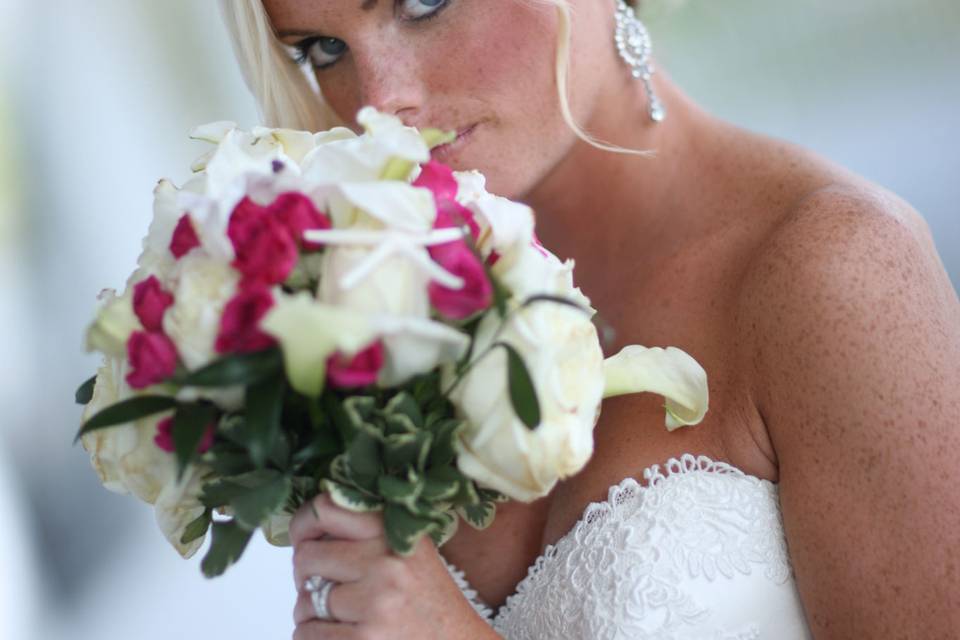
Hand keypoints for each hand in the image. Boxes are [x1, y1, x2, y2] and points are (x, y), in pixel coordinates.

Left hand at [289, 492, 493, 638]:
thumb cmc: (428, 600)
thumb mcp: (410, 551)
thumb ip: (368, 533)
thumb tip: (308, 530)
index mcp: (394, 534)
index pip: (326, 509)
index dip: (303, 522)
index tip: (303, 536)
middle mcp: (386, 564)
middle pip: (307, 557)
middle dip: (306, 575)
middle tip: (320, 585)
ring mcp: (375, 603)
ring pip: (304, 600)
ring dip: (309, 612)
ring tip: (337, 615)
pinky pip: (307, 634)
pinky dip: (311, 636)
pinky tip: (337, 634)